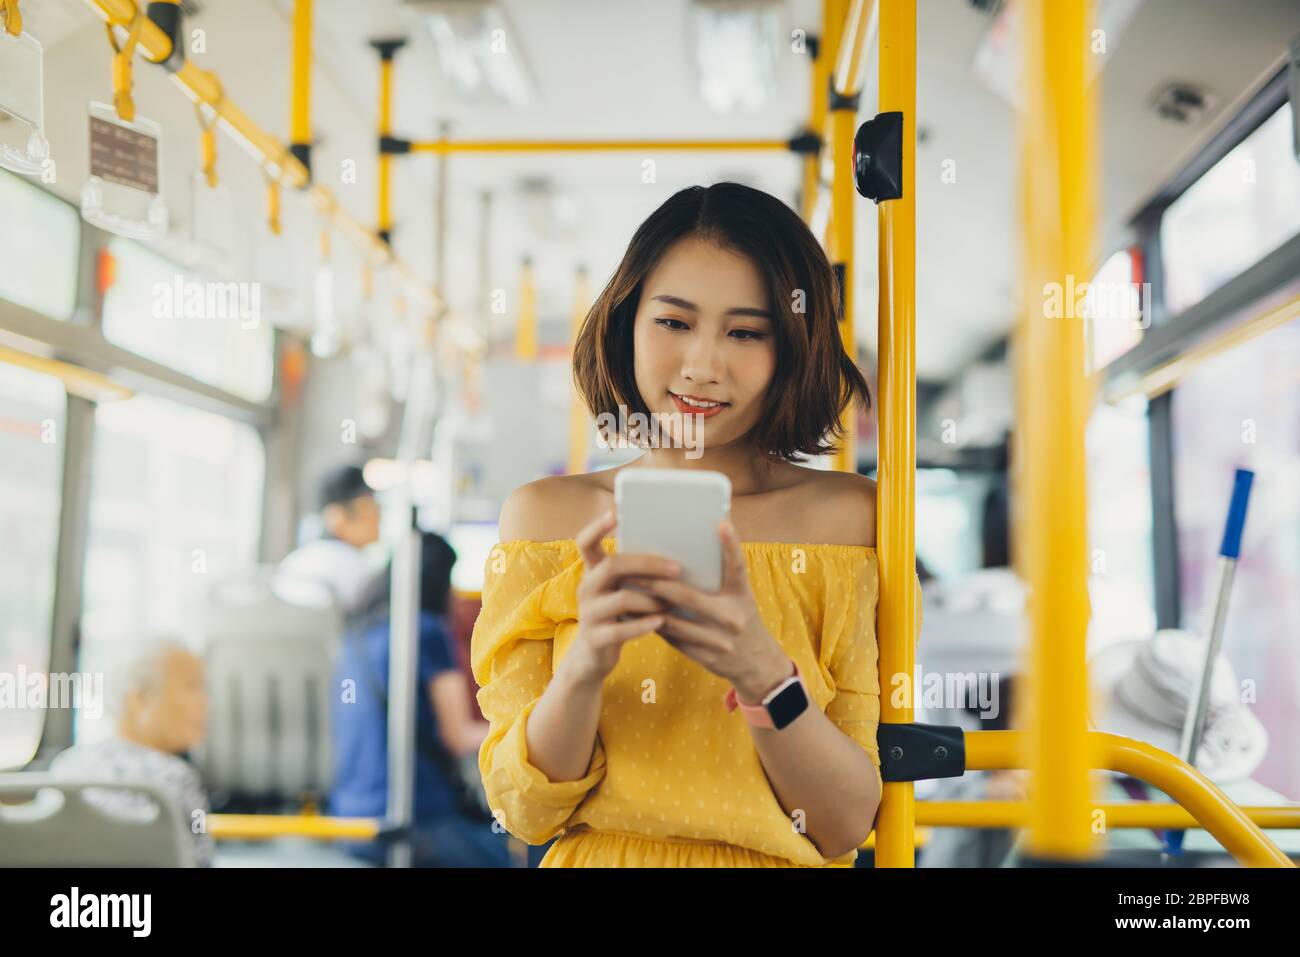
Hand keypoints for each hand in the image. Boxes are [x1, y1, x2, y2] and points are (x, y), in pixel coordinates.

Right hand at [568, 508, 680, 685]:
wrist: (593, 657)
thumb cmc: (618, 616)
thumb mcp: (620, 590)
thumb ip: (636, 573)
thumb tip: (679, 550)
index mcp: (593, 572)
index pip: (586, 541)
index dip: (598, 526)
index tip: (616, 510)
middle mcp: (586, 588)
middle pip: (612, 566)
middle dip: (647, 564)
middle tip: (677, 568)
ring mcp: (589, 614)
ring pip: (622, 598)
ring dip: (652, 599)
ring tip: (673, 603)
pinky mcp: (596, 638)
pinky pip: (621, 630)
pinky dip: (644, 625)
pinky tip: (661, 622)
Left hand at [630, 519, 790, 702]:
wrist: (758, 663)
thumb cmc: (742, 618)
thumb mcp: (741, 597)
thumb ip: (723, 577)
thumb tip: (691, 548)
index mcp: (742, 596)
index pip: (737, 568)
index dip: (731, 545)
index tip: (721, 523)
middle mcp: (732, 617)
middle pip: (687, 596)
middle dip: (655, 583)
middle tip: (631, 570)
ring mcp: (718, 640)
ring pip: (673, 621)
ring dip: (647, 606)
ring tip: (626, 592)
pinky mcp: (705, 657)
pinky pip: (672, 639)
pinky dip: (652, 625)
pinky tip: (635, 616)